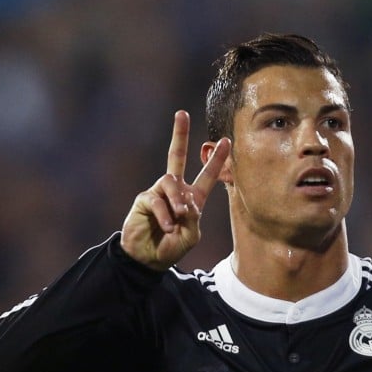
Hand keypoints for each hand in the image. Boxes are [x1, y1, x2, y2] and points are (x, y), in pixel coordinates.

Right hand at [121, 110, 230, 269]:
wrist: (147, 259)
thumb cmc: (171, 247)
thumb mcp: (190, 235)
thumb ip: (193, 218)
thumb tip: (186, 201)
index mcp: (192, 198)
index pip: (207, 175)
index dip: (217, 159)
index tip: (227, 140)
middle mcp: (175, 190)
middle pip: (176, 156)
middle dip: (179, 134)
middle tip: (182, 113)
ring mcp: (158, 193)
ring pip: (171, 182)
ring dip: (177, 200)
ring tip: (179, 218)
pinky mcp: (144, 200)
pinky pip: (157, 200)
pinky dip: (165, 215)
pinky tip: (167, 227)